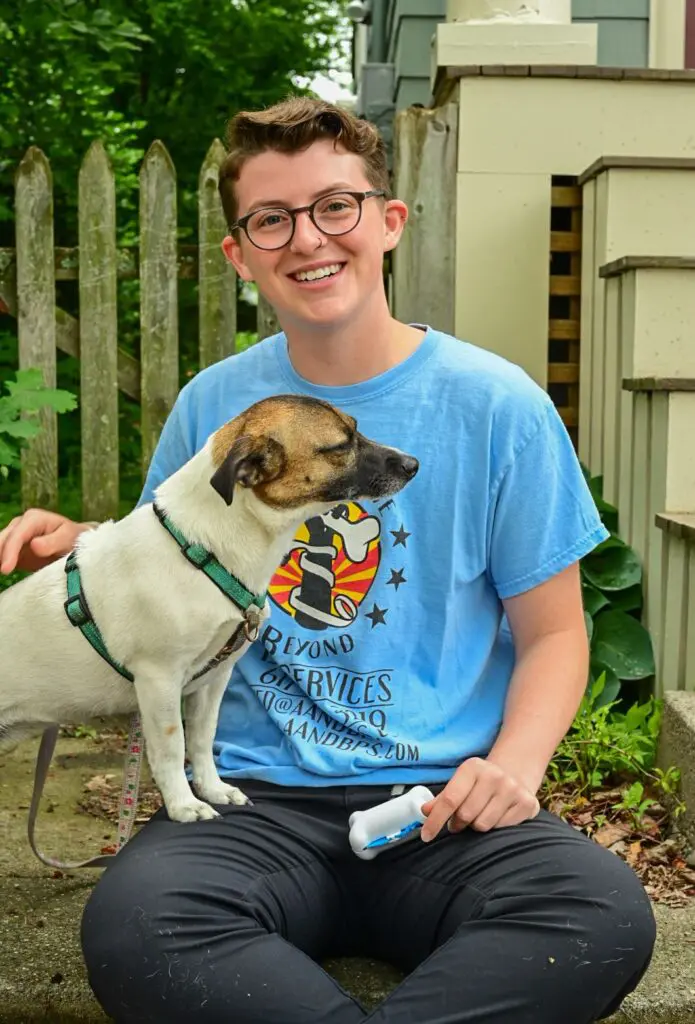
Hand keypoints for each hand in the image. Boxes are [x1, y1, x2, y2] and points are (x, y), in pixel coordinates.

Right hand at [0, 509, 90, 573]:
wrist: (74, 544)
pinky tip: (1, 571)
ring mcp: (15, 536)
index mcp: (34, 519)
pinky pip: (2, 556)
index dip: (10, 551)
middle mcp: (20, 525)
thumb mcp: (68, 538)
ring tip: (0, 572)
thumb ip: (53, 542)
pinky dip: (0, 562)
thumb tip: (34, 545)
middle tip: (1, 572)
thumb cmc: (73, 539)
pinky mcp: (12, 550)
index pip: (17, 535)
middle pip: (3, 540)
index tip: (6, 569)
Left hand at [420, 757, 539, 840]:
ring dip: (477, 825)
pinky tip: (497, 814)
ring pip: (483, 825)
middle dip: (459, 823)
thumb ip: (443, 798)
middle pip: (466, 815)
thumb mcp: (460, 782)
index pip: (450, 799)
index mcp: (473, 767)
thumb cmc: (480, 782)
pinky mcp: (528, 803)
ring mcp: (513, 789)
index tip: (426, 836)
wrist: (515, 773)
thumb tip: (424, 811)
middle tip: (459, 820)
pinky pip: (502, 829)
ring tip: (480, 814)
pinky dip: (495, 826)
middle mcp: (494, 775)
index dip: (436, 820)